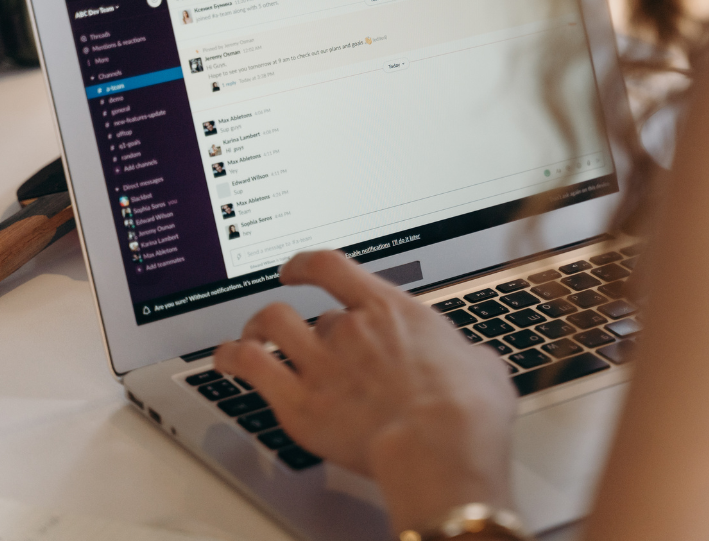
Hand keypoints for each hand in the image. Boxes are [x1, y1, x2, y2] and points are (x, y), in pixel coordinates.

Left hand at [213, 251, 518, 532]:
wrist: (441, 444)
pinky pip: (250, 367)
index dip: (307, 264)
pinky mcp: (299, 404)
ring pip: (270, 325)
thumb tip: (475, 363)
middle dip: (310, 329)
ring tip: (251, 336)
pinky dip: (232, 359)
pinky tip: (226, 361)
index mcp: (393, 311)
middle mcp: (351, 329)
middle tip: (308, 343)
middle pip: (313, 314)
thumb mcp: (482, 366)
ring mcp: (321, 364)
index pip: (334, 268)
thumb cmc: (467, 409)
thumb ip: (466, 355)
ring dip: (257, 328)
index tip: (298, 269)